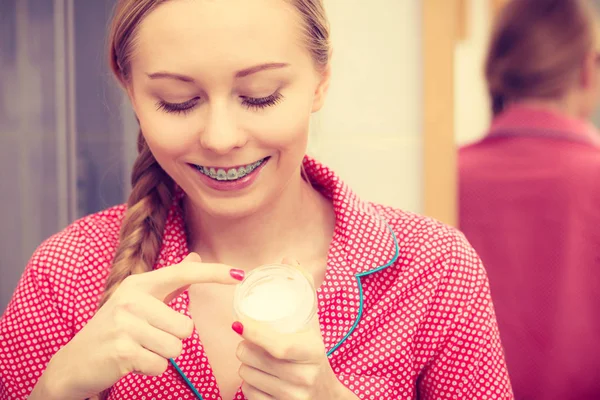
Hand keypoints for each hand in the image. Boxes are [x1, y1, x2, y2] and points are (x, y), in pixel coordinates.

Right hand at [31, 253, 242, 399]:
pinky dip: (151, 368)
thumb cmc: (117, 329)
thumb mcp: (141, 300)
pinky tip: (132, 361)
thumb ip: (171, 280)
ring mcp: (125, 325)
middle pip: (186, 327)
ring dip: (162, 354)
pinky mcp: (122, 350)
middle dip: (173, 339)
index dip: (214, 273)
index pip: (183, 274)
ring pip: (176, 347)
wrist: (75, 361)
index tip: (240, 274)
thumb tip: (196, 256)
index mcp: (140, 284)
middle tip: (148, 338)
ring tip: (140, 349)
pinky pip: (161, 365)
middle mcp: (131, 299)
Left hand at [233, 260, 355, 399]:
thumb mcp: (312, 324)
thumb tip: (290, 259)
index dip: (254, 334)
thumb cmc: (313, 354)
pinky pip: (248, 394)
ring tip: (256, 357)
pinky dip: (248, 384)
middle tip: (249, 340)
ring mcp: (292, 398)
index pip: (277, 346)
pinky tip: (260, 377)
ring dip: (245, 365)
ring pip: (247, 375)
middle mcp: (304, 378)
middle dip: (244, 347)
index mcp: (312, 352)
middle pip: (254, 359)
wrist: (325, 397)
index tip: (238, 322)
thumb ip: (303, 290)